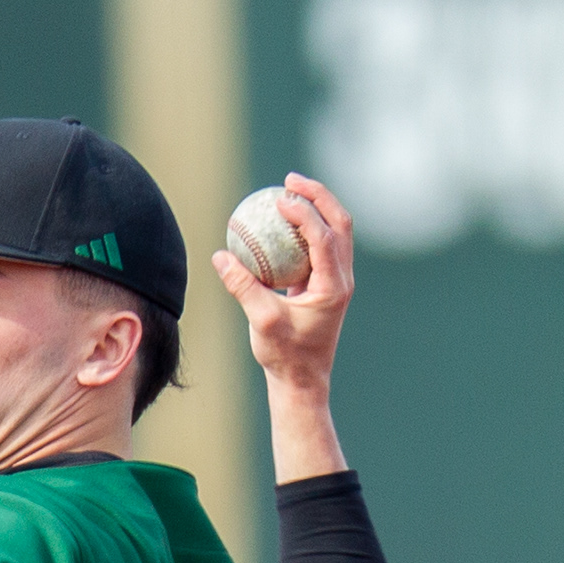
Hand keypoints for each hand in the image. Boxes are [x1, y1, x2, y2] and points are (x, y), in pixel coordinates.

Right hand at [214, 175, 355, 482]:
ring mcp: (336, 280)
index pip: (325, 237)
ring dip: (316, 207)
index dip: (304, 213)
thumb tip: (221, 255)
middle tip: (289, 181)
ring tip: (287, 191)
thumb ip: (243, 286)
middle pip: (340, 223)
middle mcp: (342, 279)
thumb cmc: (286, 356)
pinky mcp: (325, 283)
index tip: (280, 200)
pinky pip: (319, 245)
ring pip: (335, 231)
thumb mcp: (262, 321)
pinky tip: (279, 220)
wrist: (302, 381)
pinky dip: (305, 227)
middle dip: (318, 196)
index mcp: (334, 287)